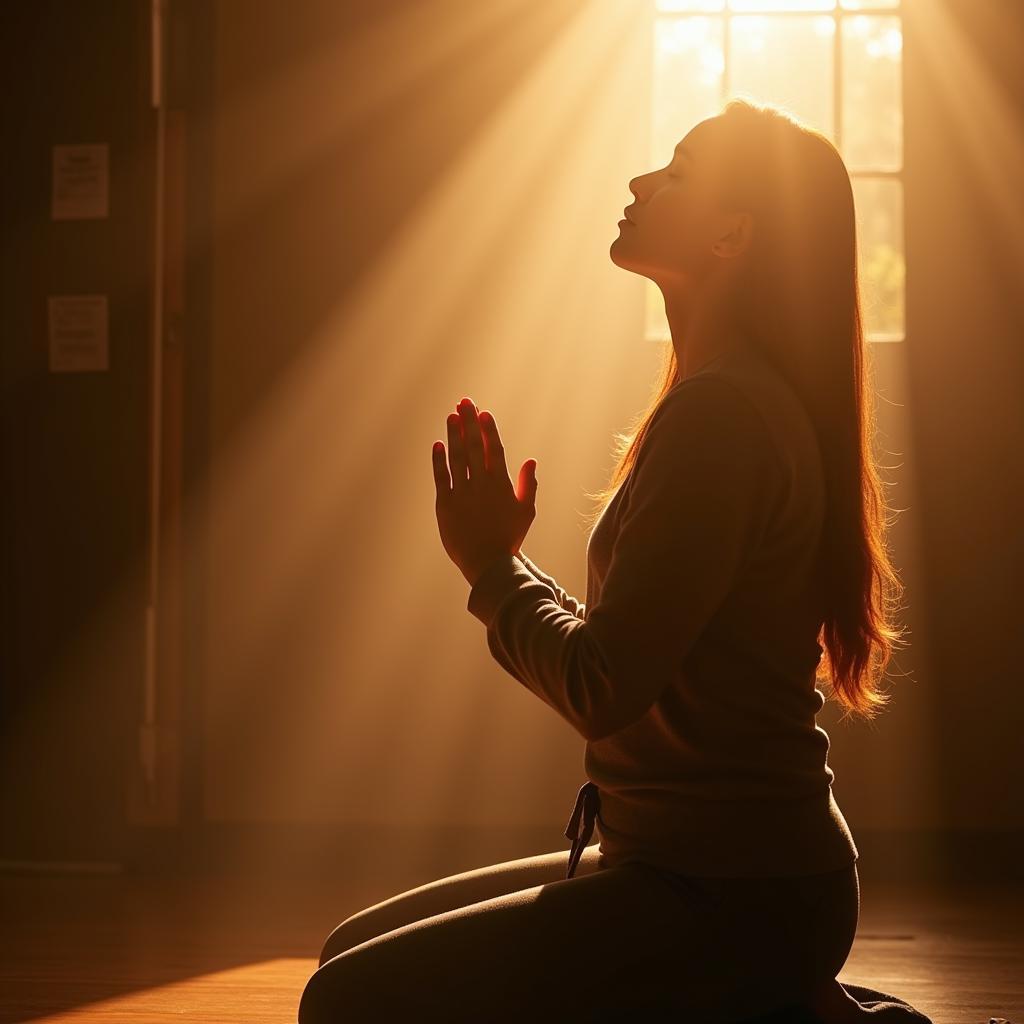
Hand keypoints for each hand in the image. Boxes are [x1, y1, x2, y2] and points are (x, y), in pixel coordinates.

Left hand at [432, 397, 537, 587]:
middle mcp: (481, 485)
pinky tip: (438, 444)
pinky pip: (441, 478)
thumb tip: (531, 460)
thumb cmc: (508, 538)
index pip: (494, 450)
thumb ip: (529, 485)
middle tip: (464, 402)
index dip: (489, 429)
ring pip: (456, 458)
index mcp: (501, 485)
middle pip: (474, 447)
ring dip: (454, 435)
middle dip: (469, 422)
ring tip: (451, 416)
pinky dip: (439, 460)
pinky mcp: (445, 505)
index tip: (483, 412)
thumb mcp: (526, 512)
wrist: (486, 564)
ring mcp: (461, 494)